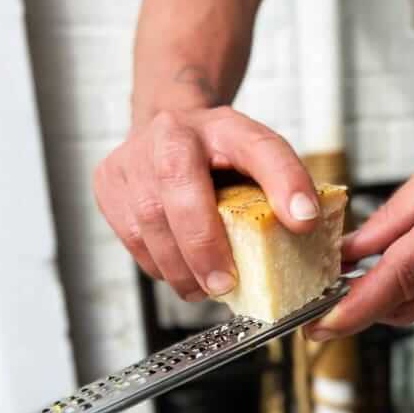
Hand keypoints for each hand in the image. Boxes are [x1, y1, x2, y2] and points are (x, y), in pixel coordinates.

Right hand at [94, 107, 318, 300]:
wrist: (167, 130)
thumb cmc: (218, 156)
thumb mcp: (260, 161)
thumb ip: (286, 185)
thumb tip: (306, 223)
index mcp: (223, 125)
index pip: (260, 149)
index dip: (284, 183)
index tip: (305, 221)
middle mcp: (171, 133)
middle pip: (180, 190)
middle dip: (203, 247)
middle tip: (225, 284)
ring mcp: (132, 157)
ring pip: (148, 224)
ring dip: (180, 268)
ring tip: (205, 287)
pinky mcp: (107, 184)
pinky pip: (131, 238)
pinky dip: (159, 265)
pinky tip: (181, 272)